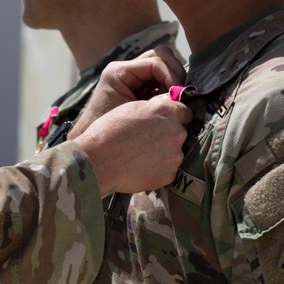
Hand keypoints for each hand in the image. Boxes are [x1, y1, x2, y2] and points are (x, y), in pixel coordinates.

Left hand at [72, 47, 185, 135]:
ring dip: (174, 80)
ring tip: (178, 99)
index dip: (171, 76)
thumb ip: (157, 103)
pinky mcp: (141, 88)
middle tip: (182, 93)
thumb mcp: (134, 114)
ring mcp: (134, 78)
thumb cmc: (108, 131)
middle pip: (160, 56)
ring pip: (163, 66)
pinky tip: (173, 104)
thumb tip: (182, 97)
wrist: (93, 147)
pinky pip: (161, 82)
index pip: (154, 62)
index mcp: (119, 71)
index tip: (179, 95)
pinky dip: (170, 90)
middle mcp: (126, 70)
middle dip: (175, 72)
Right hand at [72, 93, 189, 194]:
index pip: (185, 113)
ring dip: (164, 153)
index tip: (164, 123)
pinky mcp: (169, 175)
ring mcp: (174, 155)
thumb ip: (154, 110)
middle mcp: (176, 132)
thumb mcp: (132, 108)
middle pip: (180, 133)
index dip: (174, 118)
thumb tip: (164, 114)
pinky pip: (167, 170)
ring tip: (141, 155)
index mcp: (167, 111)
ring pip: (174, 152)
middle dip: (168, 136)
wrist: (99, 159)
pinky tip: (140, 167)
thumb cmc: (110, 131)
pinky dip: (158, 169)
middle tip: (148, 141)